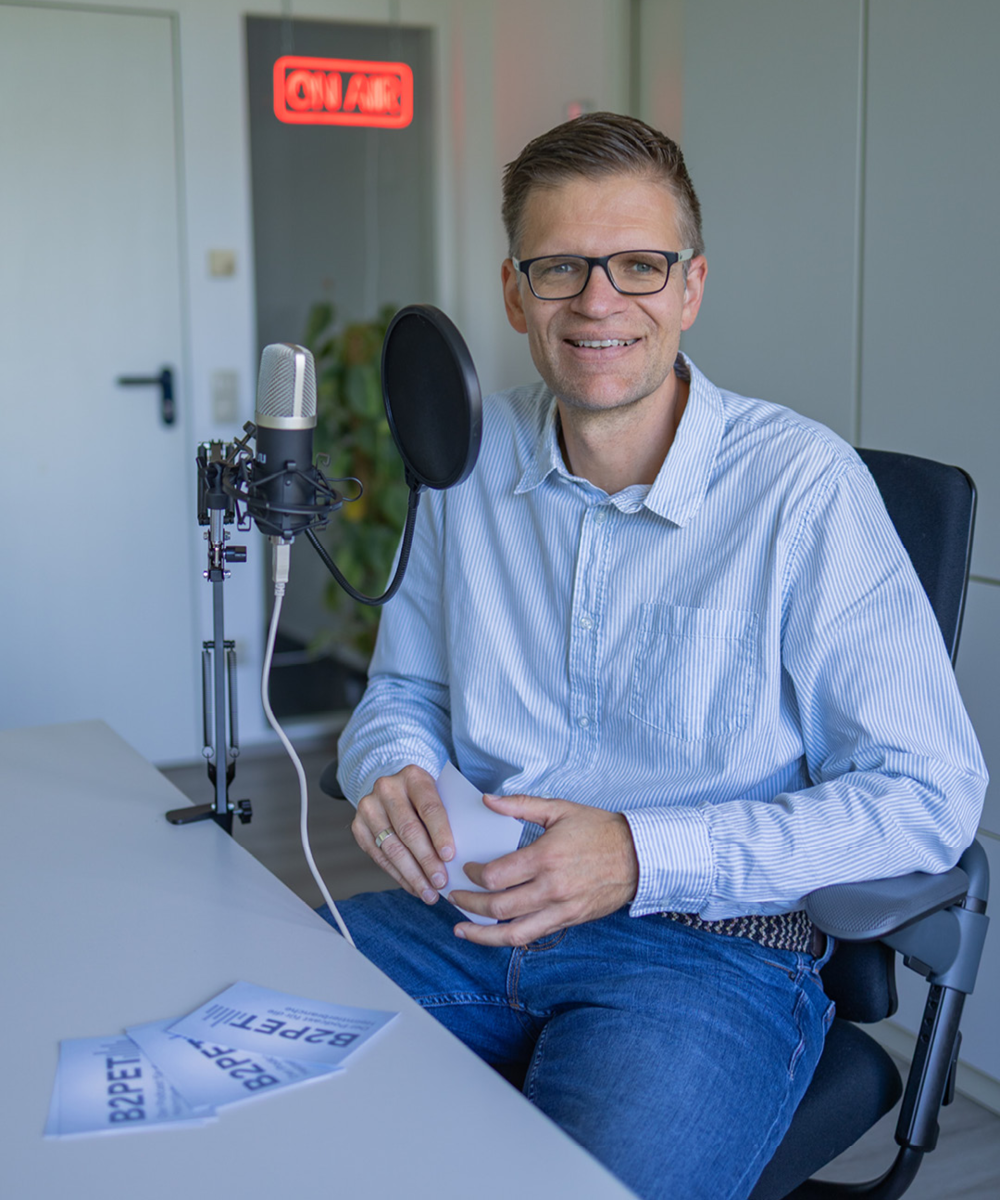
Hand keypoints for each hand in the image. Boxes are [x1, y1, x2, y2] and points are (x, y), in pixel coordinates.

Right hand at [352, 765, 454, 903]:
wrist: (394, 788)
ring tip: (429, 893)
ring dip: (412, 875)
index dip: (440, 833)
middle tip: (441, 883)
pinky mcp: (358, 826)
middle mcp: (387, 788)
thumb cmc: (424, 796)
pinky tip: (413, 886)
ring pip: (392, 848)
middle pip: (409, 830)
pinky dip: (398, 876)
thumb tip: (461, 855)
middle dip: (427, 861)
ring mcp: (369, 807)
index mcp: (413, 776)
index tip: (450, 857)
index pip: (429, 807)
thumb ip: (450, 815)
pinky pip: (379, 857)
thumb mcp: (439, 793)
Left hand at [447, 794, 638, 945]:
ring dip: (482, 934)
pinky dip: (509, 939)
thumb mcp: (559, 809)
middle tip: (454, 896)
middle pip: (498, 907)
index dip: (473, 876)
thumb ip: (520, 805)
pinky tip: (494, 935)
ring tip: (462, 929)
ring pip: (512, 932)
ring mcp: (560, 909)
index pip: (495, 876)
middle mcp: (551, 887)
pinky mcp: (568, 921)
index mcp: (545, 857)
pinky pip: (533, 937)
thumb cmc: (598, 830)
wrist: (637, 856)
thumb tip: (488, 801)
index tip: (465, 869)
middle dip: (469, 904)